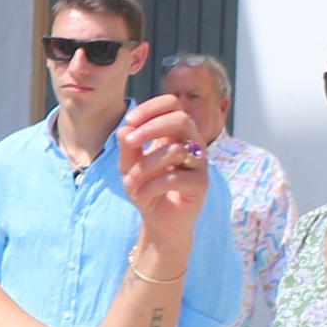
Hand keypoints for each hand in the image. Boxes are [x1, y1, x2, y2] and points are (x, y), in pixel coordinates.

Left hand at [117, 90, 209, 249]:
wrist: (159, 220)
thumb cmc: (147, 188)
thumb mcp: (129, 166)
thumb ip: (128, 147)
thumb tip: (125, 129)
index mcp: (176, 135)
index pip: (173, 105)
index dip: (151, 108)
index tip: (129, 121)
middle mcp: (192, 145)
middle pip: (182, 119)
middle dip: (152, 128)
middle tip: (131, 141)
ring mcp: (200, 164)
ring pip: (175, 150)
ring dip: (145, 165)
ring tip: (130, 181)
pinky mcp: (201, 184)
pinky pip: (174, 178)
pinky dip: (150, 186)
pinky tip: (141, 195)